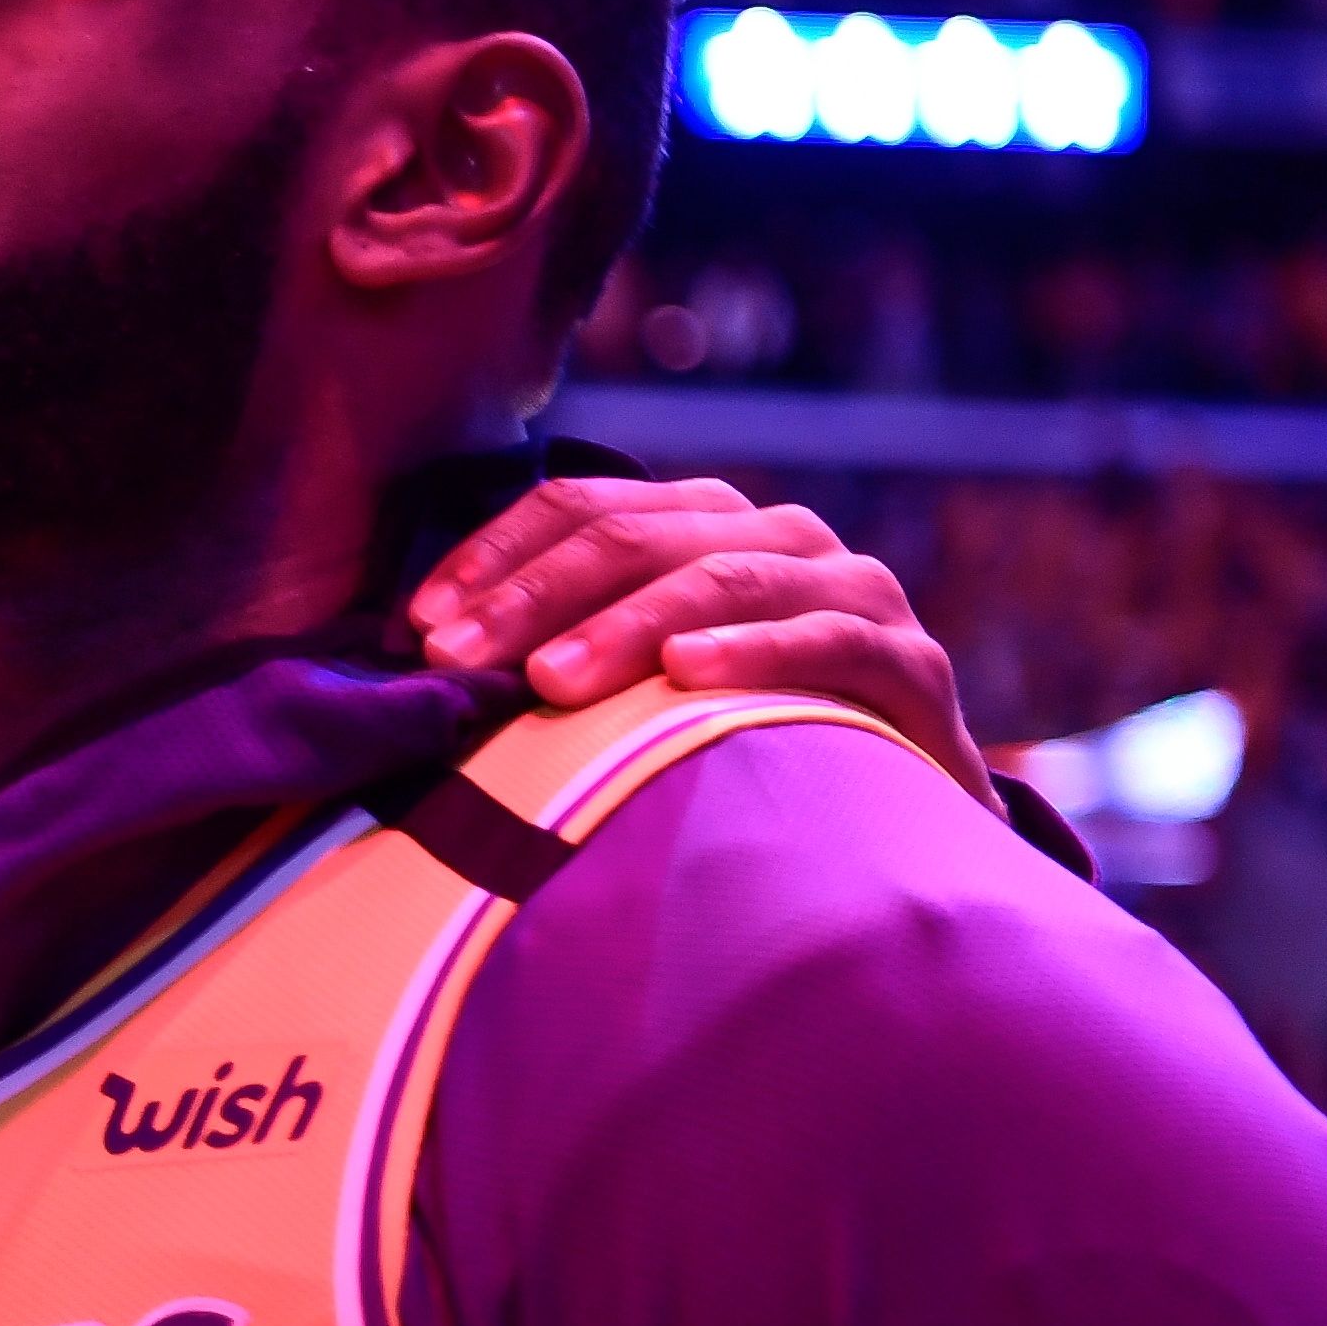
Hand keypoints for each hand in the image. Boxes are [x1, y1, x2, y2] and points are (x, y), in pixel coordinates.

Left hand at [409, 474, 997, 811]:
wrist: (904, 818)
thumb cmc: (746, 747)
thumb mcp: (645, 690)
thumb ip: (564, 657)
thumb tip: (424, 667)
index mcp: (706, 526)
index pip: (583, 507)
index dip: (495, 554)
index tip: (417, 622)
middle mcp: (779, 538)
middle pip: (641, 537)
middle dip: (536, 595)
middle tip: (456, 657)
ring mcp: (850, 590)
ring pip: (726, 576)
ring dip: (627, 624)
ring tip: (549, 677)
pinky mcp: (910, 662)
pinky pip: (826, 640)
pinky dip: (753, 651)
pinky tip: (686, 675)